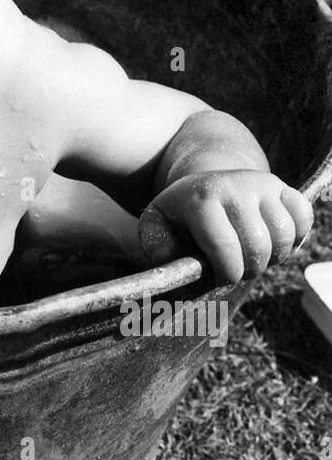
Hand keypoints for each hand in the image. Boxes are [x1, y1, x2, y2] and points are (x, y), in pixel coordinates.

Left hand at [138, 170, 312, 283]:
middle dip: (249, 270)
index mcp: (201, 199)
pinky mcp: (283, 187)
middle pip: (258, 247)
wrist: (207, 181)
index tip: (221, 279)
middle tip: (237, 269)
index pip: (224, 248)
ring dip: (273, 257)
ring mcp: (263, 184)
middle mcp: (235, 187)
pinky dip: (295, 239)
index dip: (227, 274)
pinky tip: (274, 242)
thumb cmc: (182, 214)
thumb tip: (172, 261)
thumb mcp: (157, 225)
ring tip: (253, 256)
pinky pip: (303, 219)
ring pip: (284, 236)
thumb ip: (155, 246)